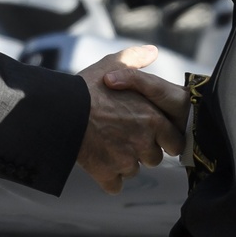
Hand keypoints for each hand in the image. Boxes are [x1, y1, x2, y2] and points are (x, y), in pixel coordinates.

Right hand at [76, 45, 183, 193]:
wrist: (61, 111)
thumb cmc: (88, 87)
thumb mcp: (114, 63)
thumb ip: (136, 59)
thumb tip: (152, 51)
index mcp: (153, 119)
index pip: (174, 142)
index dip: (164, 138)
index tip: (152, 133)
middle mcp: (143, 143)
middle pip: (153, 158)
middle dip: (143, 151)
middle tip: (125, 136)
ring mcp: (125, 161)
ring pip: (133, 170)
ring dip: (124, 162)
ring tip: (108, 145)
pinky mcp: (106, 175)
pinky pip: (115, 185)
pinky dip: (108, 177)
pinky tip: (99, 162)